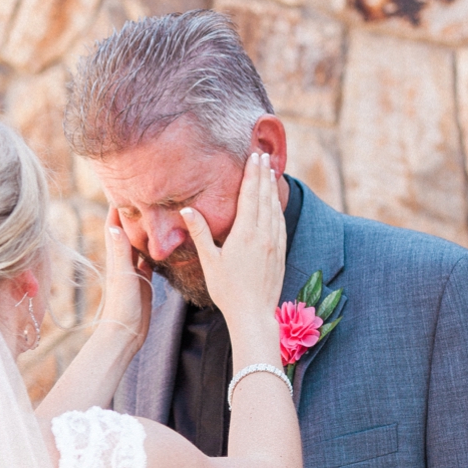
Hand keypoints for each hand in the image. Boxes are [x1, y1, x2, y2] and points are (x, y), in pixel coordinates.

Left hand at [100, 206, 152, 355]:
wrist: (125, 333)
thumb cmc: (122, 306)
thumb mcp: (123, 276)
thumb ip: (121, 252)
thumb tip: (114, 224)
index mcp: (117, 256)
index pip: (115, 224)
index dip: (117, 205)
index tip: (122, 184)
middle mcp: (123, 260)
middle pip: (127, 229)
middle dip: (132, 212)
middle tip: (143, 192)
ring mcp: (133, 270)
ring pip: (138, 243)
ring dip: (143, 228)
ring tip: (155, 211)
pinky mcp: (143, 281)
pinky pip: (148, 260)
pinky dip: (153, 249)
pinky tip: (162, 242)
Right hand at [181, 153, 285, 333]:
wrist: (253, 314)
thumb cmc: (228, 290)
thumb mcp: (210, 261)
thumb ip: (200, 233)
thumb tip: (187, 210)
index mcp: (246, 233)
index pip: (250, 195)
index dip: (252, 173)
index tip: (254, 155)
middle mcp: (264, 234)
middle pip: (265, 196)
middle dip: (263, 173)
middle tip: (264, 154)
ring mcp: (275, 243)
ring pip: (275, 208)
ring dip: (272, 187)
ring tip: (270, 170)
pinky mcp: (280, 252)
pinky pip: (280, 222)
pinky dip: (277, 207)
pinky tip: (274, 202)